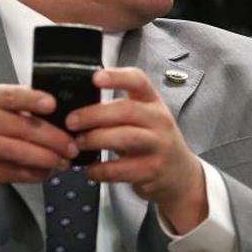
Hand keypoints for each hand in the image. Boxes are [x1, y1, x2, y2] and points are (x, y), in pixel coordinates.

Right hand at [0, 84, 79, 238]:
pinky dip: (37, 173)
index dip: (33, 100)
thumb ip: (23, 108)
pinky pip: (18, 172)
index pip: (13, 96)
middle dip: (55, 139)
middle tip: (73, 146)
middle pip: (25, 129)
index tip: (53, 105)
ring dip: (49, 159)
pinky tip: (48, 171)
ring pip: (23, 153)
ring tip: (65, 162)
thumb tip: (63, 114)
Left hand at [66, 67, 206, 232]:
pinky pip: (121, 169)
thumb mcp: (145, 118)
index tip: (95, 78)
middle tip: (71, 122)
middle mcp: (159, 120)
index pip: (138, 81)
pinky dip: (101, 170)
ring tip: (78, 143)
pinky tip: (91, 169)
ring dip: (96, 139)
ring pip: (125, 137)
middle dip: (94, 115)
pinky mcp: (152, 170)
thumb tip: (78, 107)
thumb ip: (118, 109)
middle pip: (126, 110)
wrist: (180, 173)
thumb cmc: (154, 141)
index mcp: (153, 102)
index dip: (117, 77)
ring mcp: (158, 146)